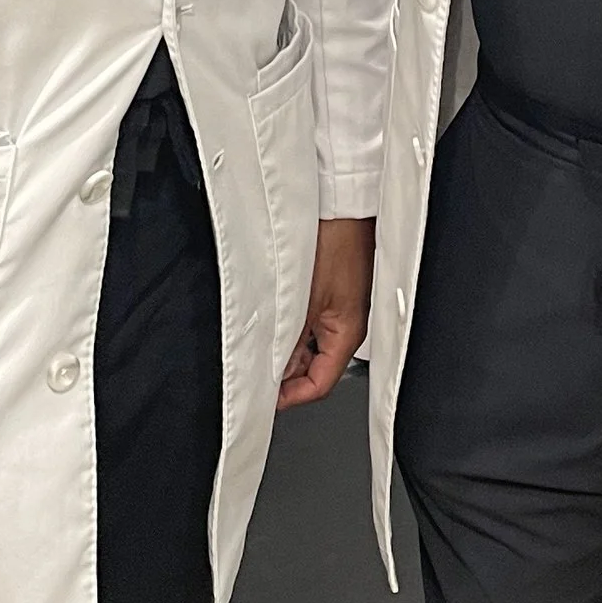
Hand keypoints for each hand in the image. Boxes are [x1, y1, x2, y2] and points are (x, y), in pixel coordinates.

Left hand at [278, 216, 374, 408]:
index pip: (320, 384)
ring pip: (307, 344)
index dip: (291, 396)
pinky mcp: (328, 291)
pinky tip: (270, 318)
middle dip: (284, 371)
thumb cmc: (335, 242)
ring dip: (284, 347)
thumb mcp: (304, 301)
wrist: (341, 204)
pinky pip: (307, 322)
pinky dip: (288, 327)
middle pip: (312, 366)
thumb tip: (274, 372)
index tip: (265, 397)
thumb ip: (290, 341)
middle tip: (254, 367)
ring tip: (259, 342)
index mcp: (347, 334)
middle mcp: (345, 325)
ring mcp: (336, 308)